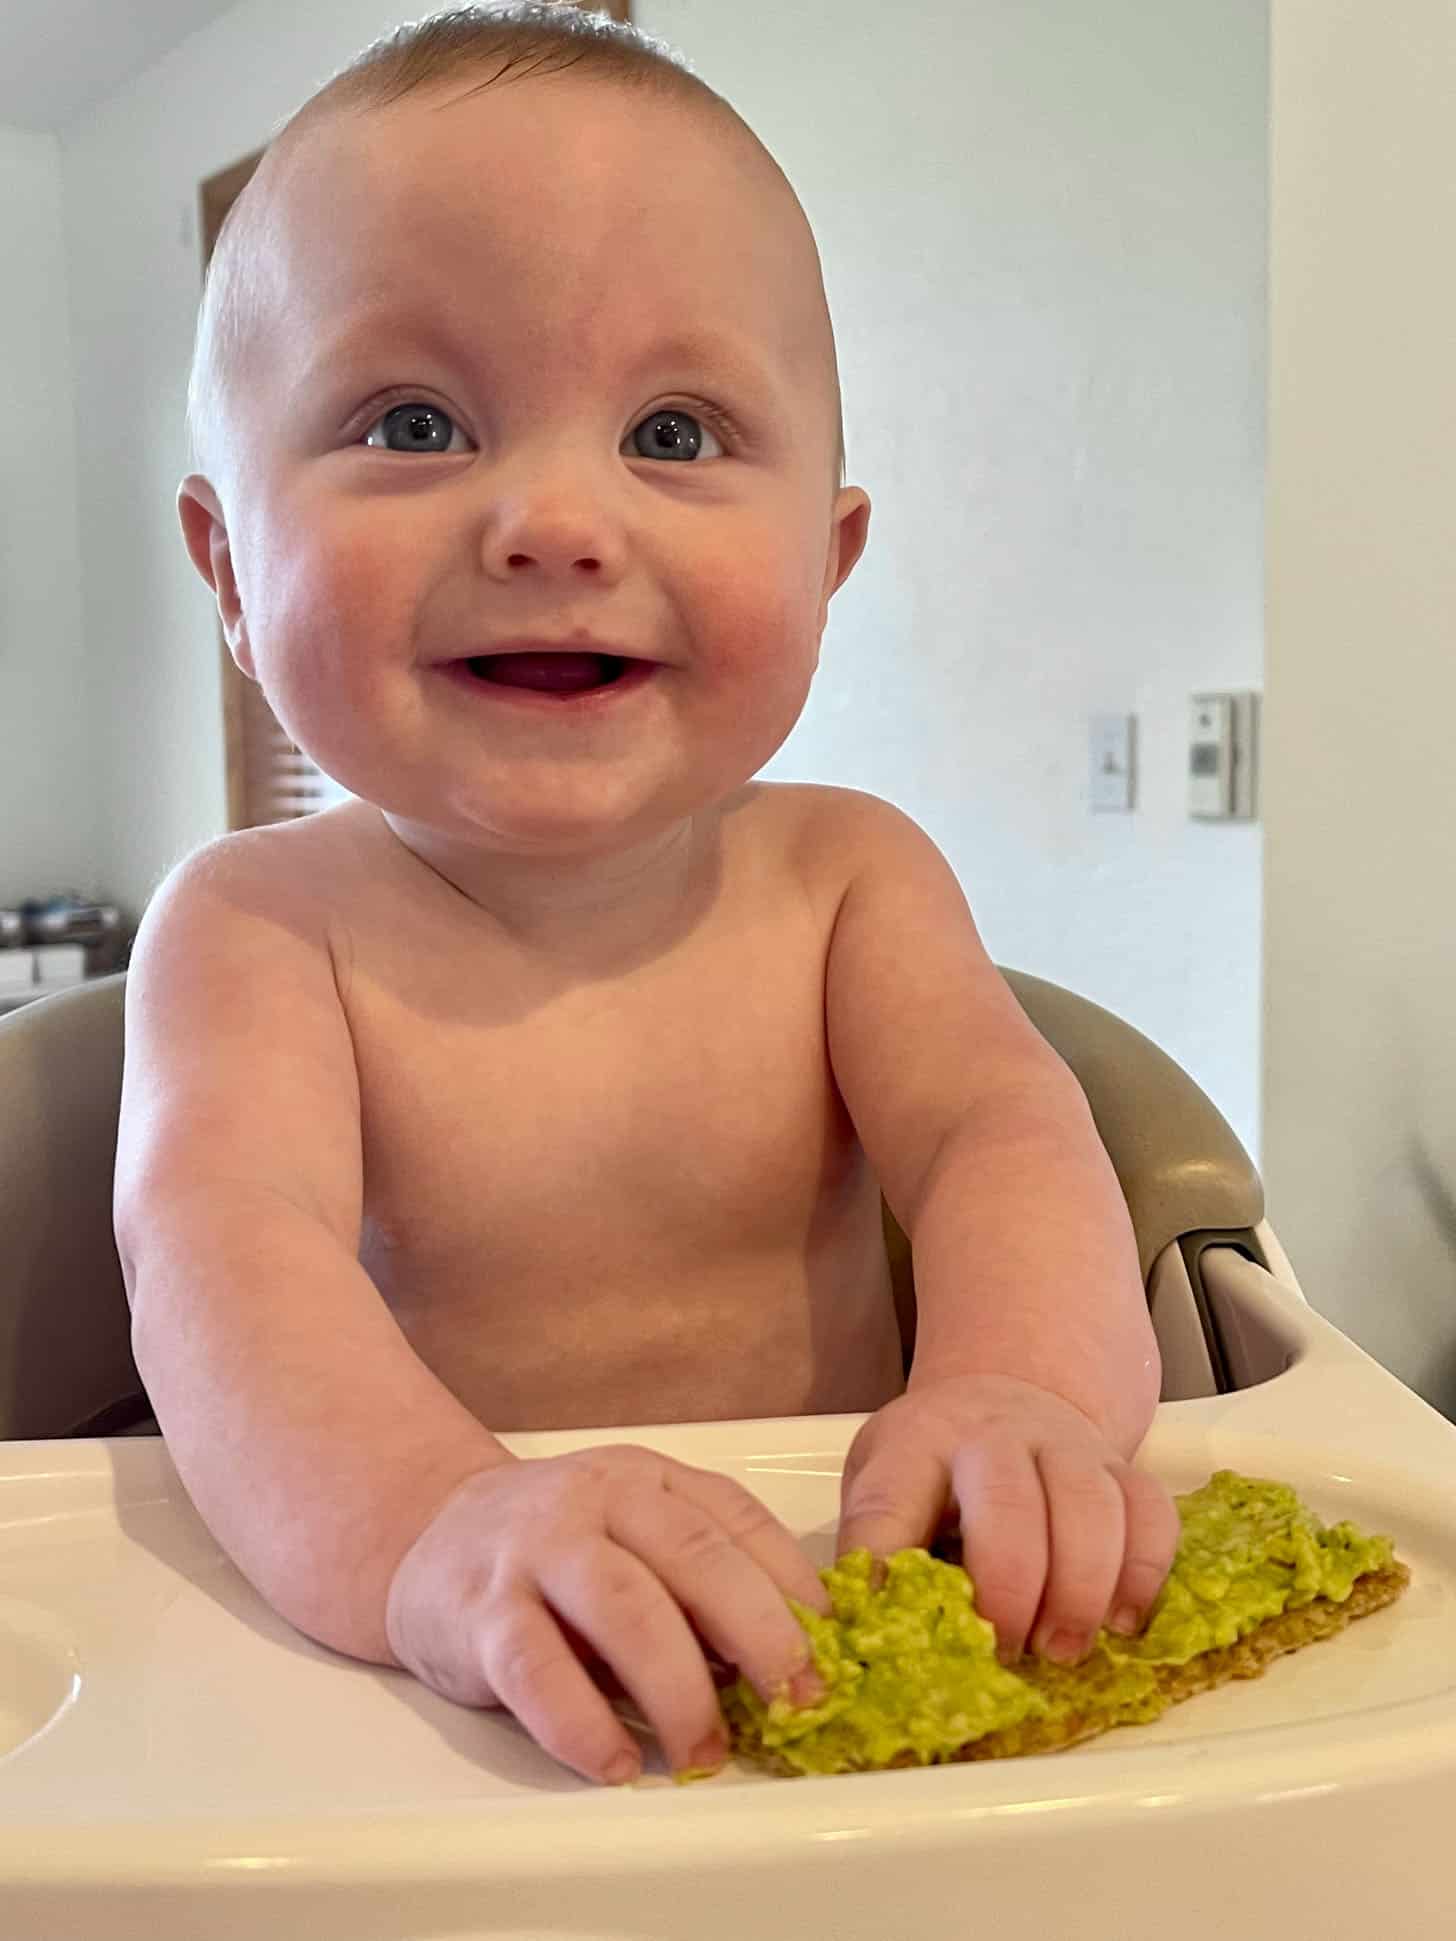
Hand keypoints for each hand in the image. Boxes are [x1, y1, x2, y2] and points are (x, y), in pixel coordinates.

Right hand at [385, 1446, 827, 1783]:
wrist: (427, 1531)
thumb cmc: (554, 1548)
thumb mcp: (634, 1536)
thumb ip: (700, 1581)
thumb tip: (785, 1663)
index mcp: (649, 1479)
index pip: (740, 1522)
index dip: (795, 1588)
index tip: (835, 1651)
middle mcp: (597, 1499)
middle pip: (696, 1559)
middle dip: (760, 1635)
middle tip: (796, 1702)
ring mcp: (536, 1548)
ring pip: (625, 1609)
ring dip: (678, 1689)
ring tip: (706, 1752)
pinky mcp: (481, 1609)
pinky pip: (537, 1669)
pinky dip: (583, 1722)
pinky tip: (615, 1761)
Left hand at [836, 1374, 1178, 1663]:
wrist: (1000, 1400)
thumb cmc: (933, 1466)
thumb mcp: (883, 1486)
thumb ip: (875, 1548)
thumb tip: (852, 1631)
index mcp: (915, 1444)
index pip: (889, 1503)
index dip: (887, 1571)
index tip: (894, 1634)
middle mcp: (993, 1434)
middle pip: (1008, 1502)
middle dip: (1011, 1590)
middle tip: (1005, 1652)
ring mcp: (1065, 1444)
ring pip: (1090, 1506)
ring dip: (1081, 1591)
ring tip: (1060, 1650)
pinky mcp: (1120, 1467)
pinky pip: (1149, 1512)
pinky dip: (1143, 1573)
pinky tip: (1120, 1621)